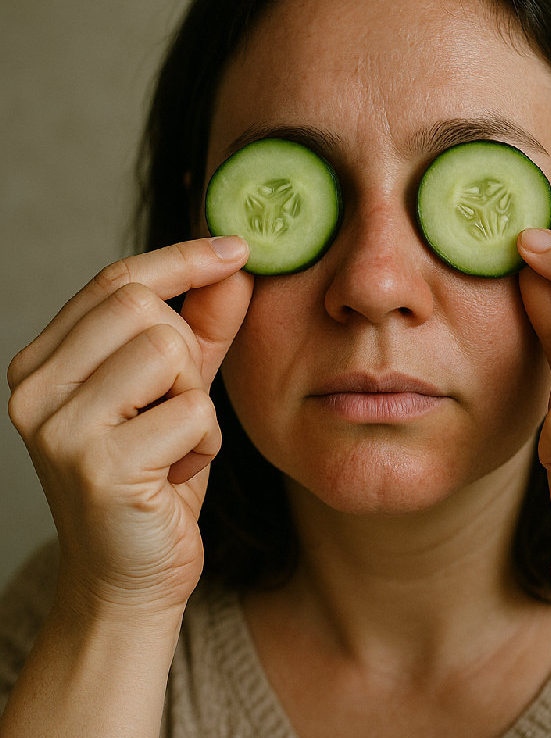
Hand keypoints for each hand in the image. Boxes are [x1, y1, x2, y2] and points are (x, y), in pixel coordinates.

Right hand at [7, 237, 251, 617]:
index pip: (116, 280)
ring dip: (197, 401)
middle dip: (188, 355)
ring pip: (169, 353)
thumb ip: (203, 328)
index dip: (184, 258)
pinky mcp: (97, 466)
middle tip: (179, 408)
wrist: (130, 578)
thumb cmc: (155, 478)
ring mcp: (58, 428)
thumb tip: (235, 267)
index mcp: (45, 362)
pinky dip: (205, 442)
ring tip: (175, 443)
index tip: (238, 248)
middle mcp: (34, 388)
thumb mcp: (179, 391)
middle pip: (144, 309)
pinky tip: (177, 473)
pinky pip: (192, 412)